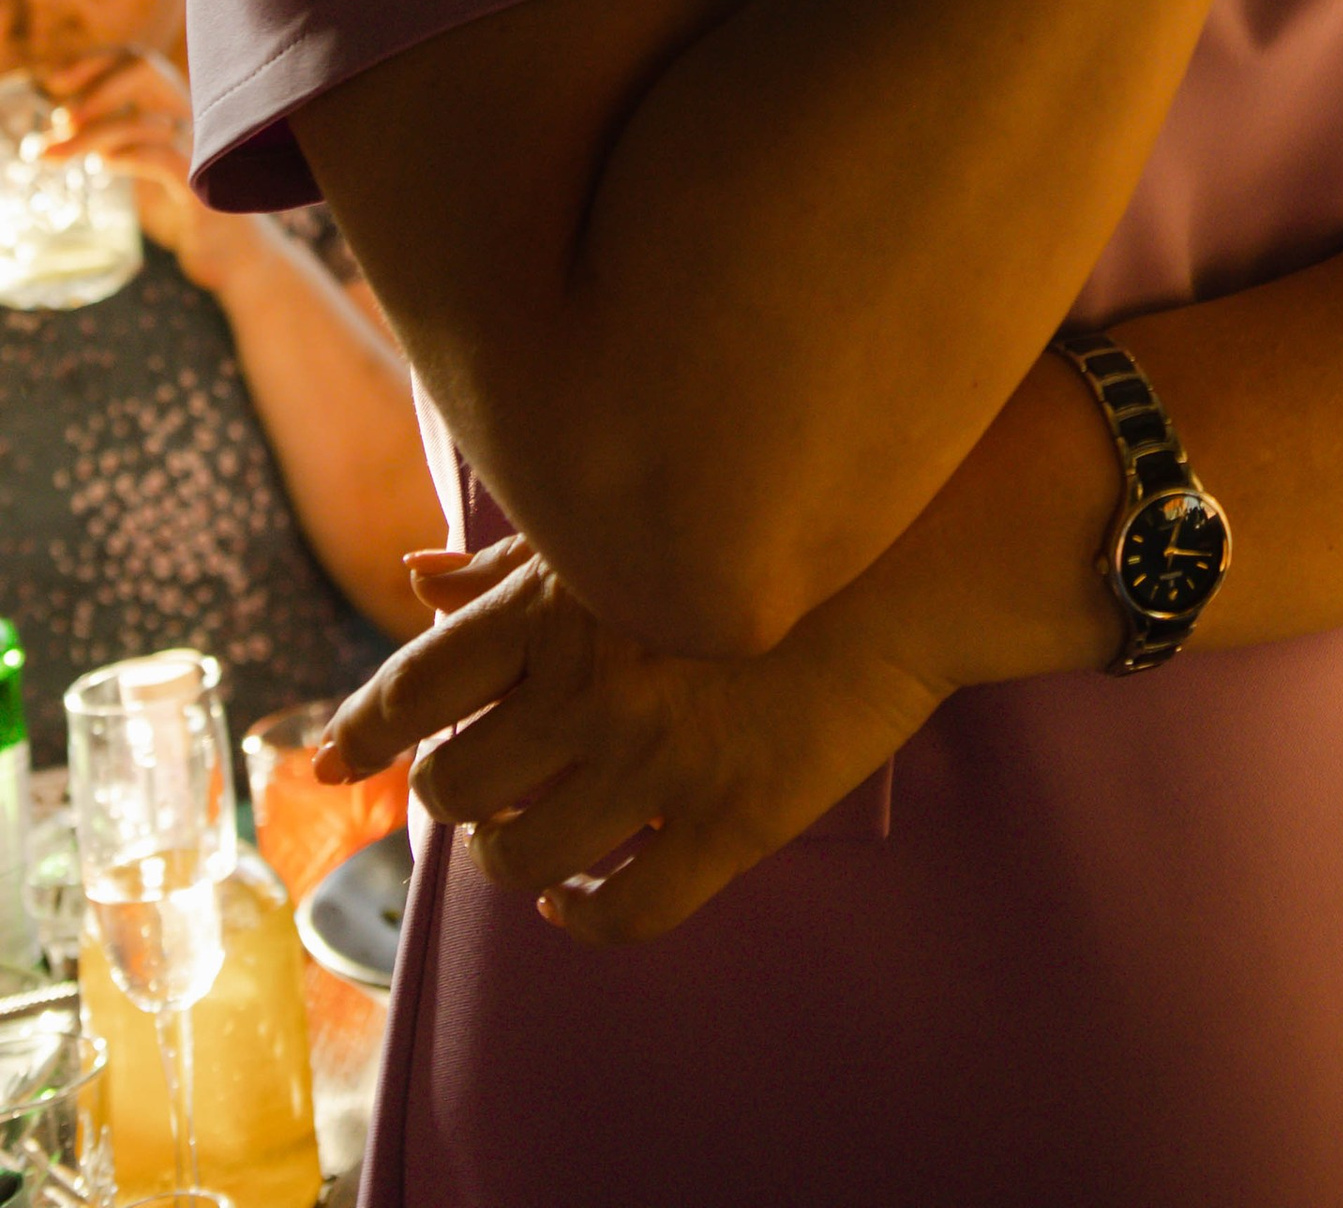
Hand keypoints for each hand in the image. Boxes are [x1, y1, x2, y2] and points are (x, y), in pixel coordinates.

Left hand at [37, 50, 246, 294]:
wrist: (235, 252)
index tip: (55, 82)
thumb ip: (111, 144)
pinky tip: (105, 166)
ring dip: (91, 135)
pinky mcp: (204, 188)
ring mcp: (202, 148)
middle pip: (145, 70)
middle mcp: (194, 115)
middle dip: (95, 89)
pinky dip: (129, 156)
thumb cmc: (186, 205)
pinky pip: (165, 158)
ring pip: (144, 120)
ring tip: (53, 156)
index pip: (135, 61)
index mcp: (178, 105)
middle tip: (59, 120)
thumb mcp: (146, 165)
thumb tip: (54, 135)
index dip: (93, 63)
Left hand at [318, 536, 948, 942]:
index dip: (363, 728)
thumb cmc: (773, 505)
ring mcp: (658, 765)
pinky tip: (576, 900)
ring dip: (505, 854)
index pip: (416, 687)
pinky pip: (619, 912)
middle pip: (457, 782)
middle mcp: (590, 691)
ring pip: (521, 859)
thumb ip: (519, 558)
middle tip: (476, 775)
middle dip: (452, 785)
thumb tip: (417, 579)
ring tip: (525, 834)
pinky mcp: (729, 823)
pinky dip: (577, 918)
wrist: (923, 549)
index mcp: (557, 605)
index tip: (336, 754)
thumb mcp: (631, 513)